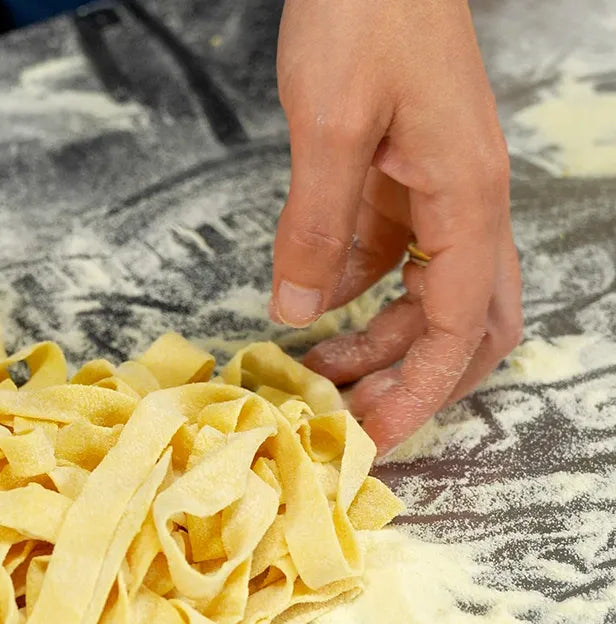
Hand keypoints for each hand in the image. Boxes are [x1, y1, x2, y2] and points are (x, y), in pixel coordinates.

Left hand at [270, 0, 521, 454]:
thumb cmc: (368, 16)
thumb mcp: (330, 127)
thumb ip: (317, 226)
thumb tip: (298, 313)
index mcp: (468, 198)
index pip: (460, 328)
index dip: (419, 391)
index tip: (373, 437)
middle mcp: (468, 202)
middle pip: (465, 323)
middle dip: (413, 377)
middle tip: (350, 419)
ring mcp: (442, 189)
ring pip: (430, 294)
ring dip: (382, 340)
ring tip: (318, 374)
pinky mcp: (409, 176)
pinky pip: (396, 255)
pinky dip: (361, 292)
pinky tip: (313, 309)